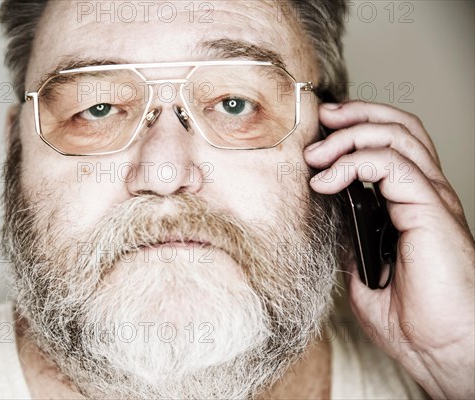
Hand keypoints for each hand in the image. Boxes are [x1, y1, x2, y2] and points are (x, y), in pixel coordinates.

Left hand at [304, 100, 474, 398]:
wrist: (439, 349)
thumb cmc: (410, 317)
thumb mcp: (360, 267)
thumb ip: (348, 235)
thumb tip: (324, 212)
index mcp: (411, 204)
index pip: (390, 145)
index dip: (357, 129)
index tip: (319, 134)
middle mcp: (425, 193)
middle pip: (399, 127)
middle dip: (356, 114)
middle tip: (322, 120)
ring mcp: (430, 198)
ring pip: (398, 135)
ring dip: (349, 135)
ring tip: (315, 154)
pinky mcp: (430, 209)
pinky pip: (392, 164)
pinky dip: (354, 162)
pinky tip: (327, 181)